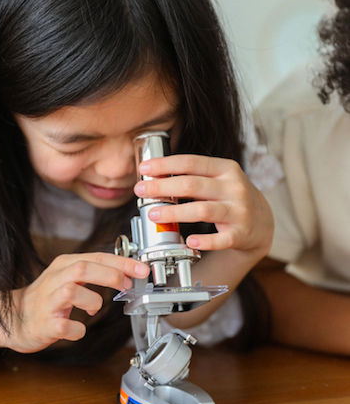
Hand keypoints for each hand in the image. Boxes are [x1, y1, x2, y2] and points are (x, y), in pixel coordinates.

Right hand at [0, 253, 148, 354]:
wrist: (15, 318)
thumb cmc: (47, 298)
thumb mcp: (68, 277)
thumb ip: (94, 273)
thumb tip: (126, 273)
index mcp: (64, 265)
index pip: (96, 257)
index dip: (121, 262)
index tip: (141, 269)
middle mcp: (55, 279)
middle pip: (84, 268)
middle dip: (110, 274)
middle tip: (127, 284)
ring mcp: (48, 301)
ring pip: (72, 291)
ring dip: (92, 301)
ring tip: (93, 308)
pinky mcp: (45, 323)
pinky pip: (66, 326)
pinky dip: (78, 329)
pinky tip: (78, 328)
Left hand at [133, 154, 272, 254]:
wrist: (263, 222)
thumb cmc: (231, 197)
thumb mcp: (218, 179)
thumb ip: (192, 176)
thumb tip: (154, 176)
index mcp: (225, 169)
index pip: (190, 162)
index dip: (165, 165)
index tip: (144, 168)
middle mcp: (233, 187)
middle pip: (192, 185)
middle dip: (162, 187)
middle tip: (140, 191)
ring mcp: (239, 210)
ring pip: (202, 210)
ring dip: (174, 212)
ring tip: (153, 215)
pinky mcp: (241, 233)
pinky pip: (221, 239)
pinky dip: (205, 241)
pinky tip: (189, 241)